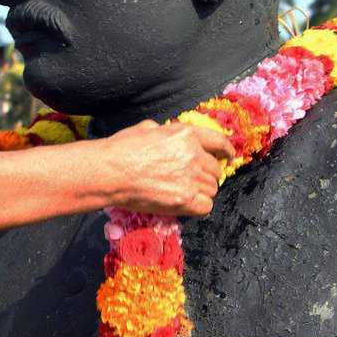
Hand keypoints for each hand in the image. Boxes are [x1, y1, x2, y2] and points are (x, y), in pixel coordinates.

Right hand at [98, 120, 233, 216]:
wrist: (108, 172)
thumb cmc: (120, 150)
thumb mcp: (145, 129)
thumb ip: (165, 131)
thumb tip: (167, 135)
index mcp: (185, 134)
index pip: (218, 141)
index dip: (226, 150)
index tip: (228, 157)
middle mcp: (193, 155)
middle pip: (214, 170)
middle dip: (205, 175)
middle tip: (189, 180)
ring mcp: (190, 178)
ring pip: (211, 189)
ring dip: (200, 191)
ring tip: (181, 192)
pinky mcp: (183, 199)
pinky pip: (206, 206)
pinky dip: (198, 206)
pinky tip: (184, 203)